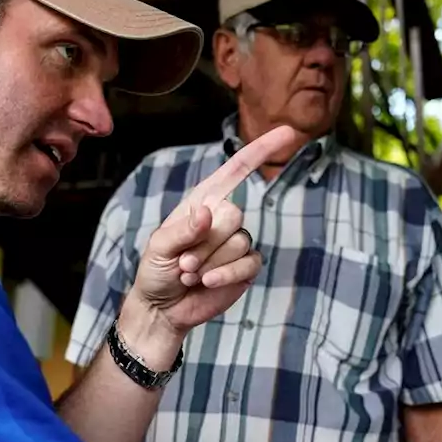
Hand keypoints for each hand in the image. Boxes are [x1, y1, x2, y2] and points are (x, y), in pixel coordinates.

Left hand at [125, 125, 297, 336]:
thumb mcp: (158, 247)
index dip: (261, 151)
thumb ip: (183, 228)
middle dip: (204, 243)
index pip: (236, 171)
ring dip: (210, 262)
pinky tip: (207, 283)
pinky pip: (249, 263)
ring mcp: (236, 243)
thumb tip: (209, 212)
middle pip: (233, 214)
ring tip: (189, 274)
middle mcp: (223, 219)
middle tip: (183, 262)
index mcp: (202, 203)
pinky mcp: (245, 268)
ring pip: (239, 242)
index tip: (287, 132)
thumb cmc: (155, 272)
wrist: (162, 309)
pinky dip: (226, 274)